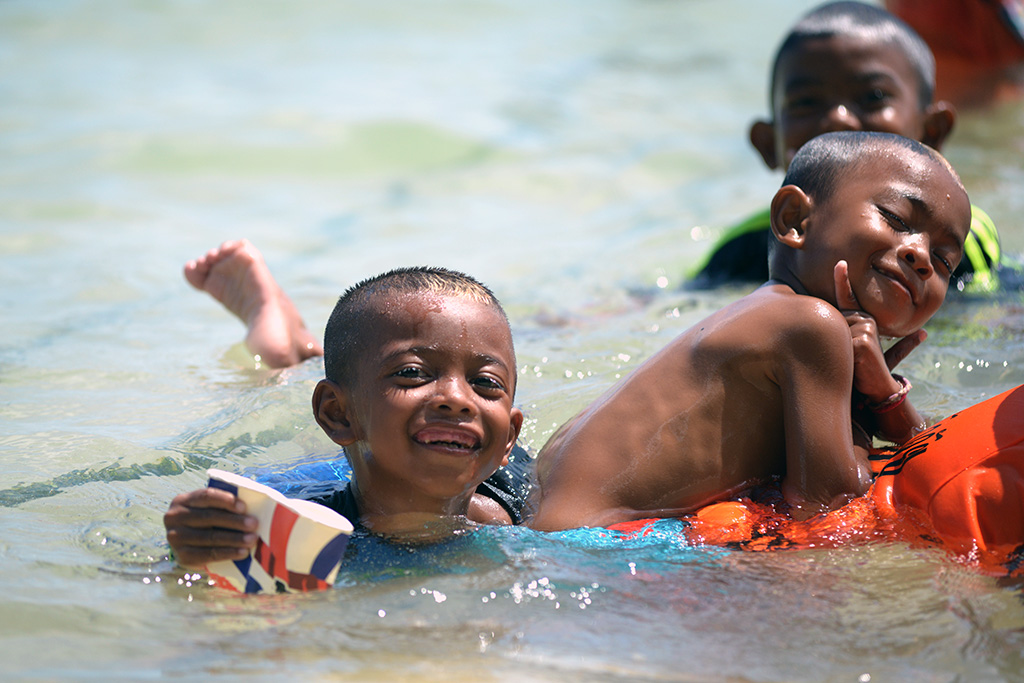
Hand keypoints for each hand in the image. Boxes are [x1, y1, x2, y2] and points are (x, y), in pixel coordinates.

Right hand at [164, 487, 258, 568]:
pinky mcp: (182, 556)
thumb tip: (253, 506)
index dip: (225, 501)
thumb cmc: (206, 521)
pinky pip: (208, 555)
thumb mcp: (209, 509)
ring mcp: (175, 538)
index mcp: (182, 500)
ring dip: (234, 539)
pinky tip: (242, 552)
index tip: (244, 507)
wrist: (188, 545)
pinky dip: (227, 553)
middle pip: (208, 517)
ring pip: (209, 537)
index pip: (205, 496)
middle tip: (254, 524)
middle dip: (234, 521)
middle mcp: (175, 517)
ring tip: (252, 539)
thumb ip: (223, 505)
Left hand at [833, 261, 917, 400]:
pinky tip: (856, 364)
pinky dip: (844, 355)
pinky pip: (842, 343)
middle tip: (850, 355)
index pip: (848, 298)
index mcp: (864, 321)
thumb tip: (924, 334)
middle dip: (836, 338)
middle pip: (836, 320)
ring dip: (840, 348)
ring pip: (839, 331)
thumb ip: (895, 342)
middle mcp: (864, 321)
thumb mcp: (876, 351)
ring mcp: (862, 329)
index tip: (840, 263)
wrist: (880, 390)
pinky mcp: (859, 341)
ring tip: (853, 361)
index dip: (843, 281)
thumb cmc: (870, 372)